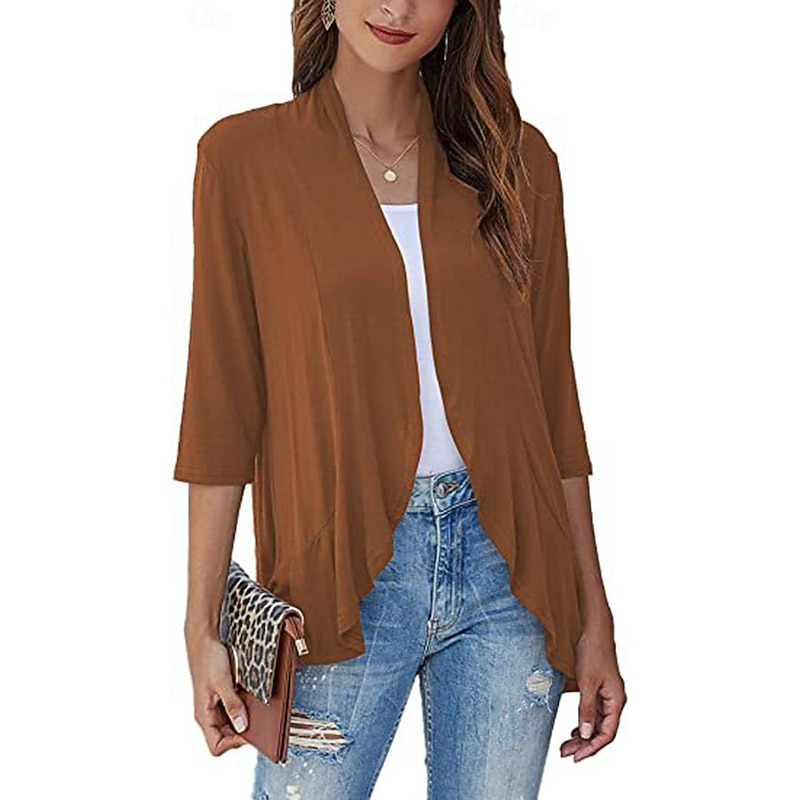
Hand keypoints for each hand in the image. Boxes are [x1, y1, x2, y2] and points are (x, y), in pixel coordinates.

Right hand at [185, 629, 249, 755]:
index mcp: (204, 716)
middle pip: (227, 736)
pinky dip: (244, 705)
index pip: (217, 746)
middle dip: (243, 730)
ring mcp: (216, 704)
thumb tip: (242, 726)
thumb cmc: (207, 658)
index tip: (249, 731)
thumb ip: (232, 705)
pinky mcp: (223, 694)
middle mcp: (209, 714)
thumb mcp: (222, 682)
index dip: (234, 743)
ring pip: (232, 722)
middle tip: (258, 720)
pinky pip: (235, 707)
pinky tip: (252, 696)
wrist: (205, 638)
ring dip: (245, 717)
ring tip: (256, 707)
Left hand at [560, 624, 626, 761]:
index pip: (607, 734)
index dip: (592, 748)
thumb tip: (586, 733)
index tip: (577, 757)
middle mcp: (615, 701)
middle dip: (584, 744)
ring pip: (596, 723)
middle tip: (565, 753)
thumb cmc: (593, 653)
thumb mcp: (587, 683)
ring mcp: (608, 696)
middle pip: (601, 731)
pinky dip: (584, 722)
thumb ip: (586, 709)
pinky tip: (575, 730)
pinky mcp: (600, 690)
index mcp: (616, 701)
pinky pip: (593, 713)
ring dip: (582, 735)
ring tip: (566, 744)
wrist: (594, 632)